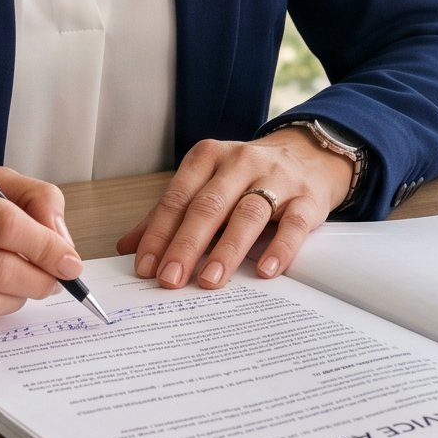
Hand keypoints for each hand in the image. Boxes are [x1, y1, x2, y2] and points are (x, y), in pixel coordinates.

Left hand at [115, 129, 354, 289]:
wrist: (308, 155)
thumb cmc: (247, 177)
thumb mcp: (207, 185)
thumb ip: (170, 214)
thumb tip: (128, 247)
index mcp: (208, 157)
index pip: (177, 198)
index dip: (159, 233)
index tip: (145, 267)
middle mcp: (241, 163)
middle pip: (209, 206)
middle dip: (186, 245)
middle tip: (169, 279)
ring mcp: (277, 179)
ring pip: (248, 214)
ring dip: (227, 250)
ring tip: (209, 281)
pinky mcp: (307, 199)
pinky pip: (293, 224)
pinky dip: (279, 248)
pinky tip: (265, 272)